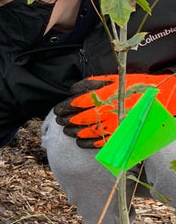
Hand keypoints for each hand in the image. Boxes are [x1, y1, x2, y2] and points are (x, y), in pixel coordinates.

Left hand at [54, 74, 175, 147]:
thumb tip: (74, 89)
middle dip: (65, 119)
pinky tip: (79, 141)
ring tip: (67, 130)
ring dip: (73, 132)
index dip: (65, 107)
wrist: (163, 100)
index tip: (59, 109)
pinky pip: (98, 143)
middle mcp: (107, 112)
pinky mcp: (120, 137)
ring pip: (85, 132)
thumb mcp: (116, 80)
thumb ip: (94, 83)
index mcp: (105, 96)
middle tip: (59, 119)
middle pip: (78, 118)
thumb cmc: (139, 87)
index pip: (77, 103)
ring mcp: (113, 126)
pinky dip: (85, 143)